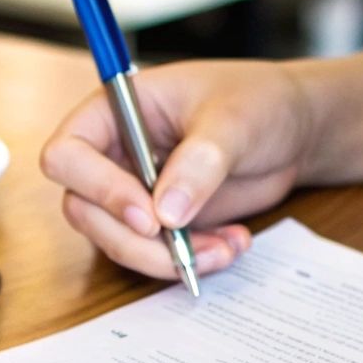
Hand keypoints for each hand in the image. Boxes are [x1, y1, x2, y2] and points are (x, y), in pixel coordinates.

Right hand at [40, 54, 362, 280]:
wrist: (295, 129)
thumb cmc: (259, 101)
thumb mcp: (235, 122)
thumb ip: (200, 162)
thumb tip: (166, 213)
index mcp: (114, 112)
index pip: (68, 154)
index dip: (97, 189)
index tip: (148, 215)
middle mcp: (114, 154)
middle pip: (85, 211)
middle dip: (134, 241)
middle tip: (184, 250)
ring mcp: (134, 192)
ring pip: (119, 242)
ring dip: (167, 259)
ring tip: (226, 248)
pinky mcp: (162, 223)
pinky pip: (156, 256)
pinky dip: (192, 260)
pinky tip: (234, 245)